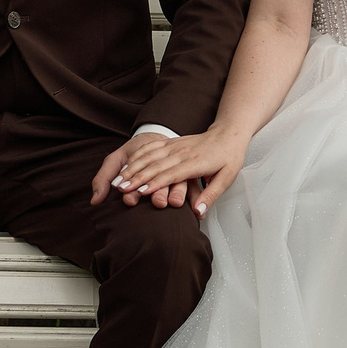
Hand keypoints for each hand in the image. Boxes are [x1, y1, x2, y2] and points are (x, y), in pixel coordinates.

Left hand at [88, 139, 187, 210]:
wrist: (157, 134)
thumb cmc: (134, 150)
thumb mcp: (114, 160)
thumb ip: (102, 179)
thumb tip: (95, 200)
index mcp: (144, 154)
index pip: (139, 172)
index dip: (134, 186)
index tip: (129, 199)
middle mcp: (162, 161)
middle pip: (161, 177)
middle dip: (159, 191)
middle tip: (158, 203)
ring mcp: (176, 166)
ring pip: (179, 180)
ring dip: (178, 193)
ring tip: (177, 205)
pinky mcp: (187, 174)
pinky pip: (194, 185)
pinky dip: (195, 196)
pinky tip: (198, 212)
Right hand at [91, 126, 247, 216]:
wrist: (228, 134)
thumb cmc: (228, 159)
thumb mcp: (226, 179)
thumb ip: (210, 196)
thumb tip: (198, 212)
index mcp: (195, 163)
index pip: (171, 174)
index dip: (155, 184)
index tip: (140, 192)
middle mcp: (182, 153)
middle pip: (155, 166)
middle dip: (136, 178)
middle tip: (121, 189)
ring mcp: (175, 146)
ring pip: (149, 156)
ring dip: (132, 168)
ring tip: (118, 180)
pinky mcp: (171, 142)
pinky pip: (151, 148)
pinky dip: (137, 156)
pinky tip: (126, 164)